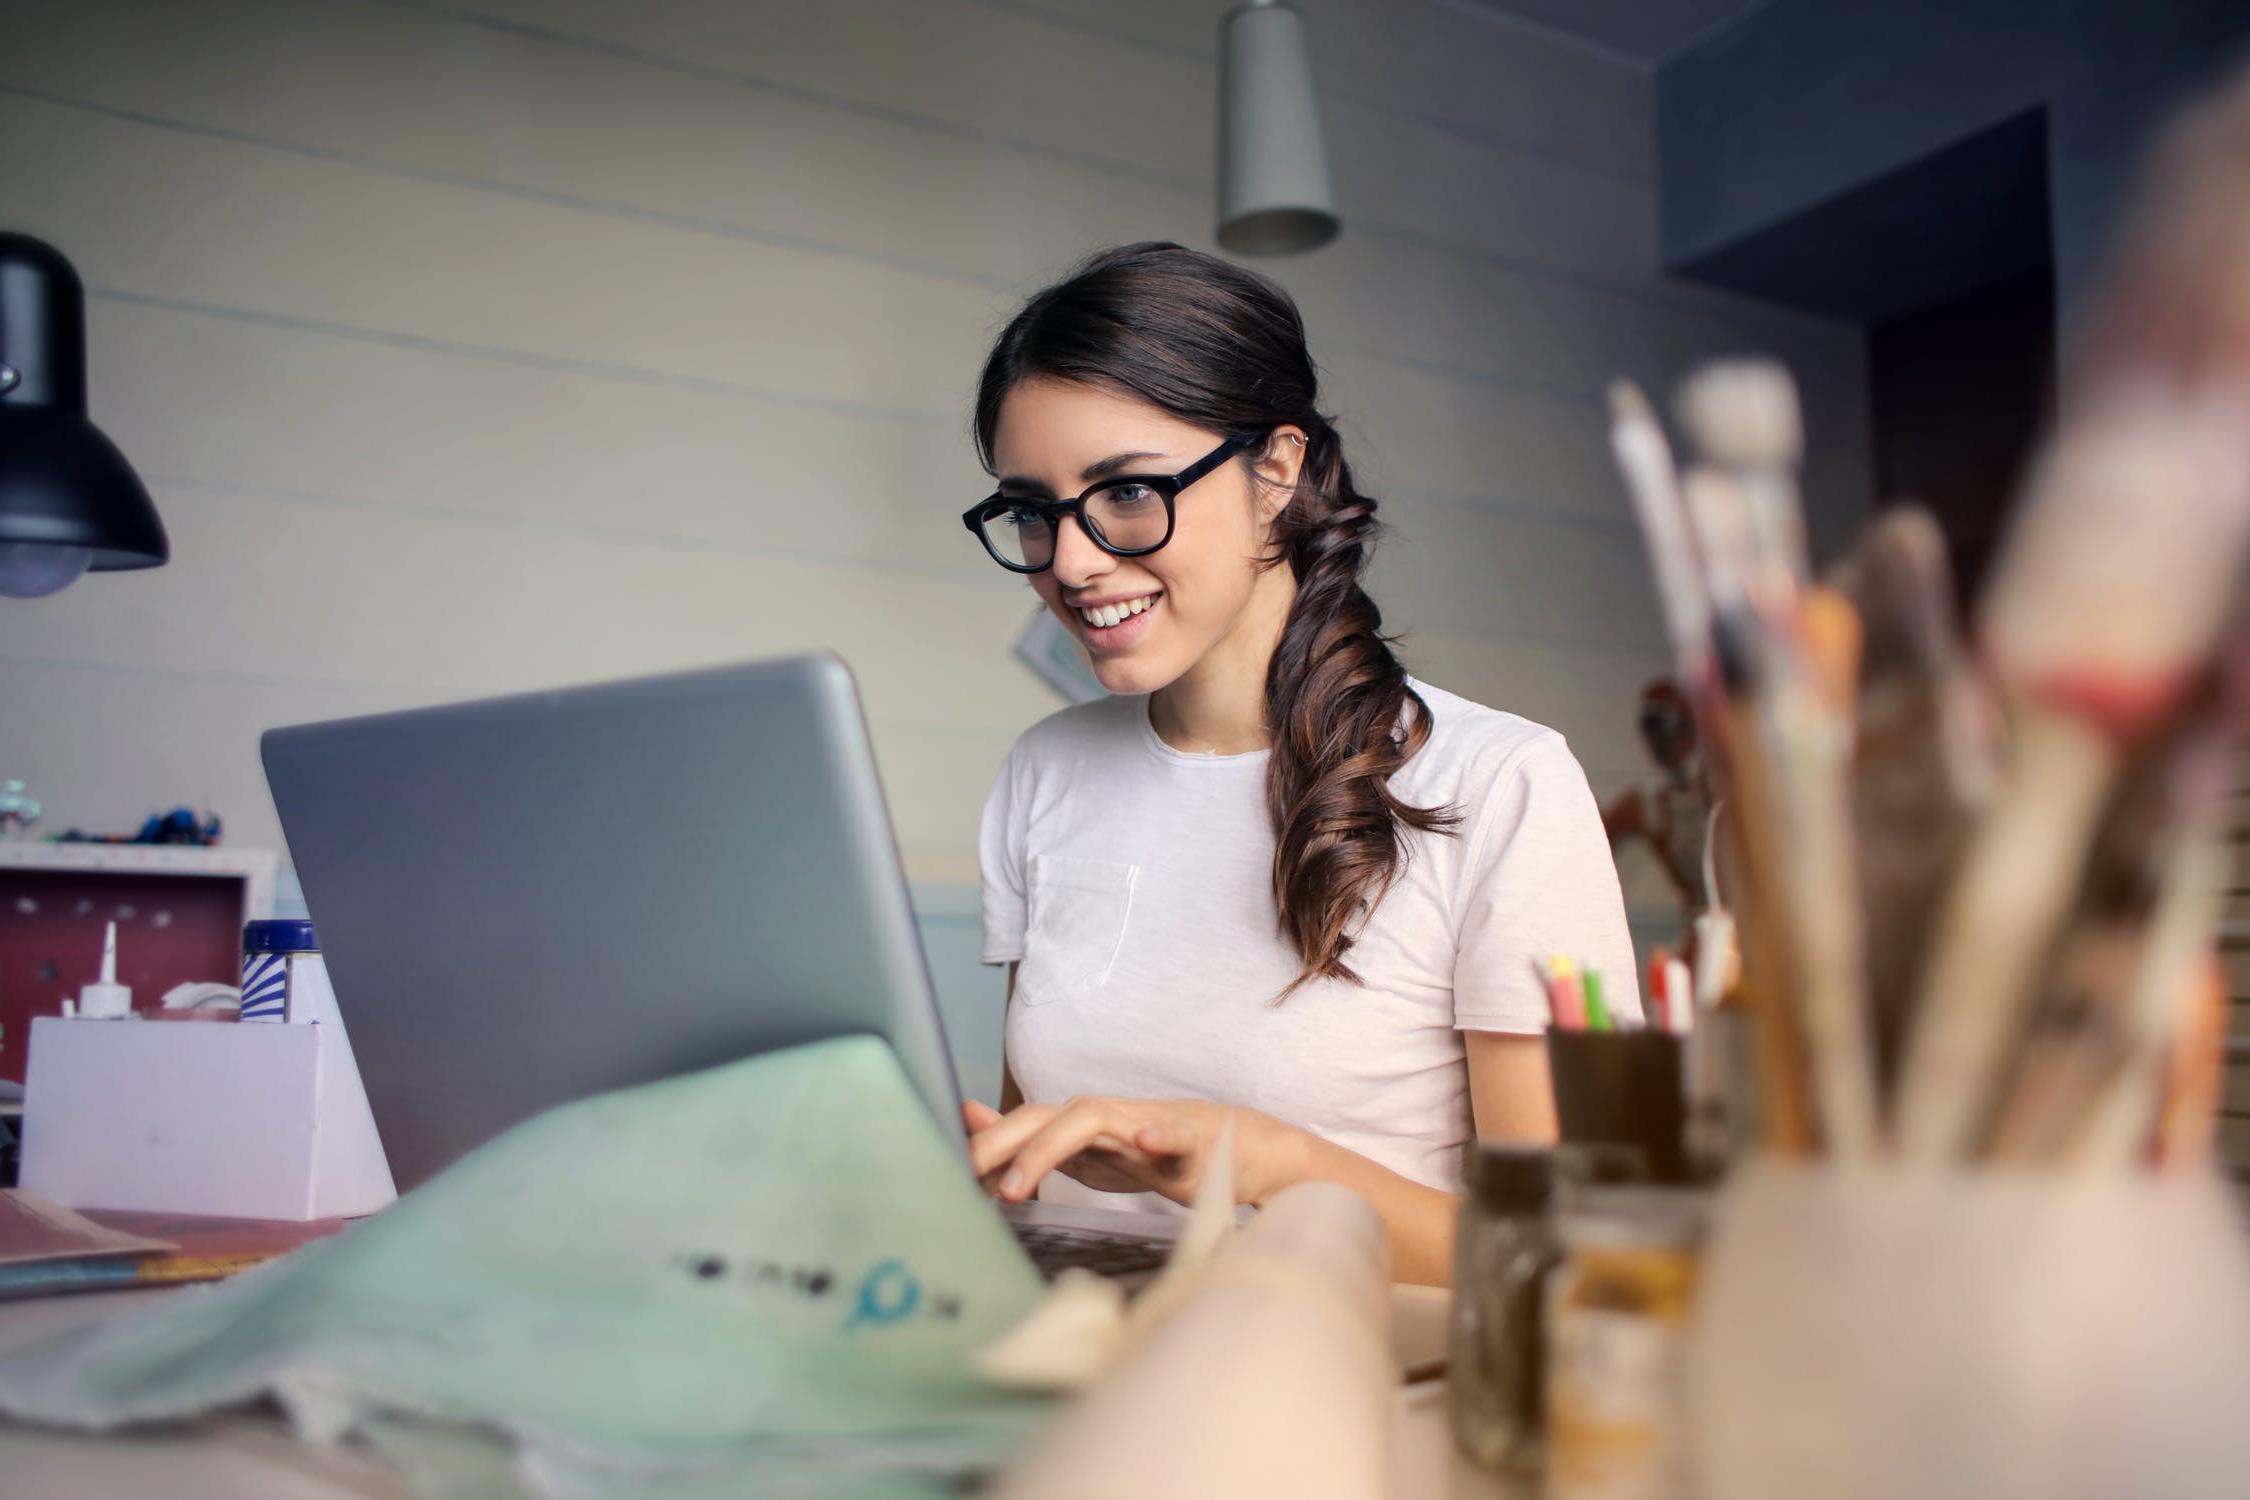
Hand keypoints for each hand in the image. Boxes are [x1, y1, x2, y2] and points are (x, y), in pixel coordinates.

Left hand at [960, 1095, 1302, 1208]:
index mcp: (1076, 1124)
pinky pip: (1176, 1136)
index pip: (1020, 1126)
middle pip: (1044, 1116)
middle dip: (1001, 1143)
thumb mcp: (1082, 1152)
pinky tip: (1149, 1145)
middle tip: (965, 1176)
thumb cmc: (1148, 1152)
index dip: (983, 1145)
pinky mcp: (1188, 1142)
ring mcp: (1144, 1124)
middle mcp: (1103, 1116)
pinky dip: (1163, 1138)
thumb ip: (1029, 1141)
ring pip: (1092, 1121)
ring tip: (1019, 1185)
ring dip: (1050, 1148)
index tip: (944, 1172)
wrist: (1228, 1149)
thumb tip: (969, 1122)